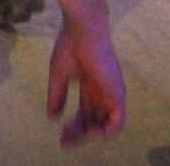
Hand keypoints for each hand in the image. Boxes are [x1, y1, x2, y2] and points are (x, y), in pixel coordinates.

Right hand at [46, 17, 126, 145]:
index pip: (84, 114)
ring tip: (77, 135)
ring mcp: (111, 94)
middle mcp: (102, 93)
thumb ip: (57, 96)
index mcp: (89, 87)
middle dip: (79, 134)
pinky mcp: (117, 94)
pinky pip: (118, 123)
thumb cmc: (70, 46)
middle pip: (94, 122)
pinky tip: (89, 131)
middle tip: (64, 140)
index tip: (60, 137)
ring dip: (92, 135)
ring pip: (107, 125)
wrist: (82, 30)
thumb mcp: (59, 75)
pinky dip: (105, 132)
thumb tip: (52, 117)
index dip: (73, 128)